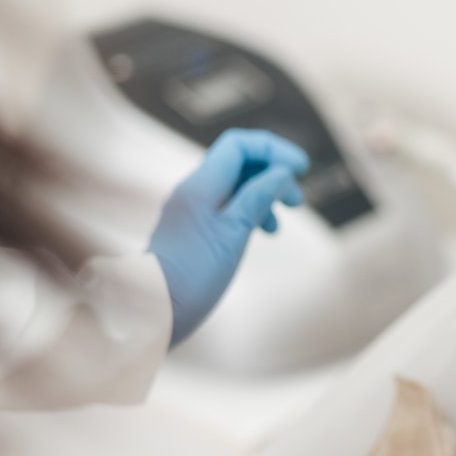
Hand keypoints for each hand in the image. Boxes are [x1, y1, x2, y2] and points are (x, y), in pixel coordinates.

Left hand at [148, 129, 309, 346]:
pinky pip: (226, 207)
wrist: (154, 311)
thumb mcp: (233, 234)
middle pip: (240, 162)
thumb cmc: (191, 276)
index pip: (239, 145)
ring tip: (279, 222)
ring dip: (263, 195)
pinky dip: (249, 212)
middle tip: (297, 202)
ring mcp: (191, 209)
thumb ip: (257, 198)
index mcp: (201, 185)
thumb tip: (281, 173)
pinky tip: (261, 232)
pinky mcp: (192, 228)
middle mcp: (193, 191)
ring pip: (235, 186)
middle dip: (272, 174)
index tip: (301, 168)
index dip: (273, 149)